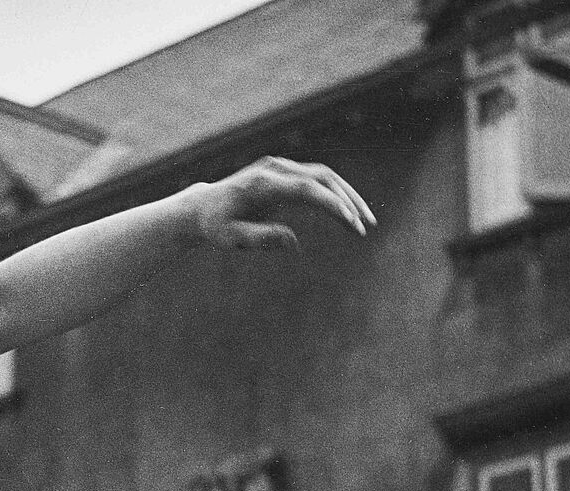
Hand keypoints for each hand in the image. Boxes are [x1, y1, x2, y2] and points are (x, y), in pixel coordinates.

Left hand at [181, 155, 374, 249]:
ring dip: (348, 198)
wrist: (203, 207)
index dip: (330, 204)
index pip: (306, 189)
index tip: (350, 222)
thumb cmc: (215, 226)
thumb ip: (260, 239)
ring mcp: (283, 168)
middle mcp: (276, 169)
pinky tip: (349, 216)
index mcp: (263, 183)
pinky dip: (336, 196)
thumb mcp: (231, 238)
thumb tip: (293, 244)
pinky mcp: (287, 174)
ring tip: (365, 224)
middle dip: (347, 202)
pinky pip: (318, 181)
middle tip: (365, 228)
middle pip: (323, 178)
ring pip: (325, 177)